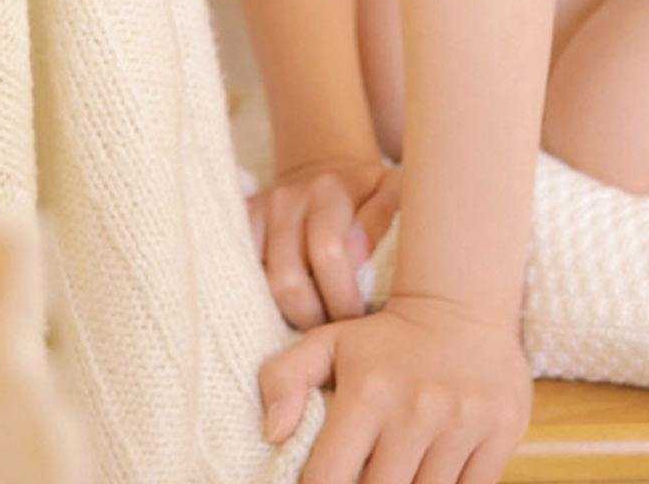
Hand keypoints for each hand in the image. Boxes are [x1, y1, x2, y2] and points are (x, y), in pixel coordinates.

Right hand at [247, 154, 401, 327]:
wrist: (326, 176)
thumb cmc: (368, 198)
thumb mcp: (390, 197)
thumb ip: (380, 224)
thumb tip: (358, 263)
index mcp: (329, 190)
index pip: (328, 253)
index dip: (343, 298)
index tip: (358, 318)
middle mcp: (288, 198)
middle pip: (288, 279)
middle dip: (314, 316)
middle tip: (333, 330)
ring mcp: (259, 212)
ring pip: (264, 285)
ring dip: (290, 314)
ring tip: (314, 319)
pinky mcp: (241, 225)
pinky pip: (244, 275)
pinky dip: (263, 300)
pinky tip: (287, 308)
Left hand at [258, 293, 532, 483]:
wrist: (460, 306)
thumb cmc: (383, 338)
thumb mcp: (326, 343)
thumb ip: (283, 379)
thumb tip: (271, 434)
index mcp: (367, 391)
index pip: (328, 478)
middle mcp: (415, 410)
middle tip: (361, 478)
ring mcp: (462, 424)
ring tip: (394, 475)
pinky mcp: (500, 434)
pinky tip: (427, 478)